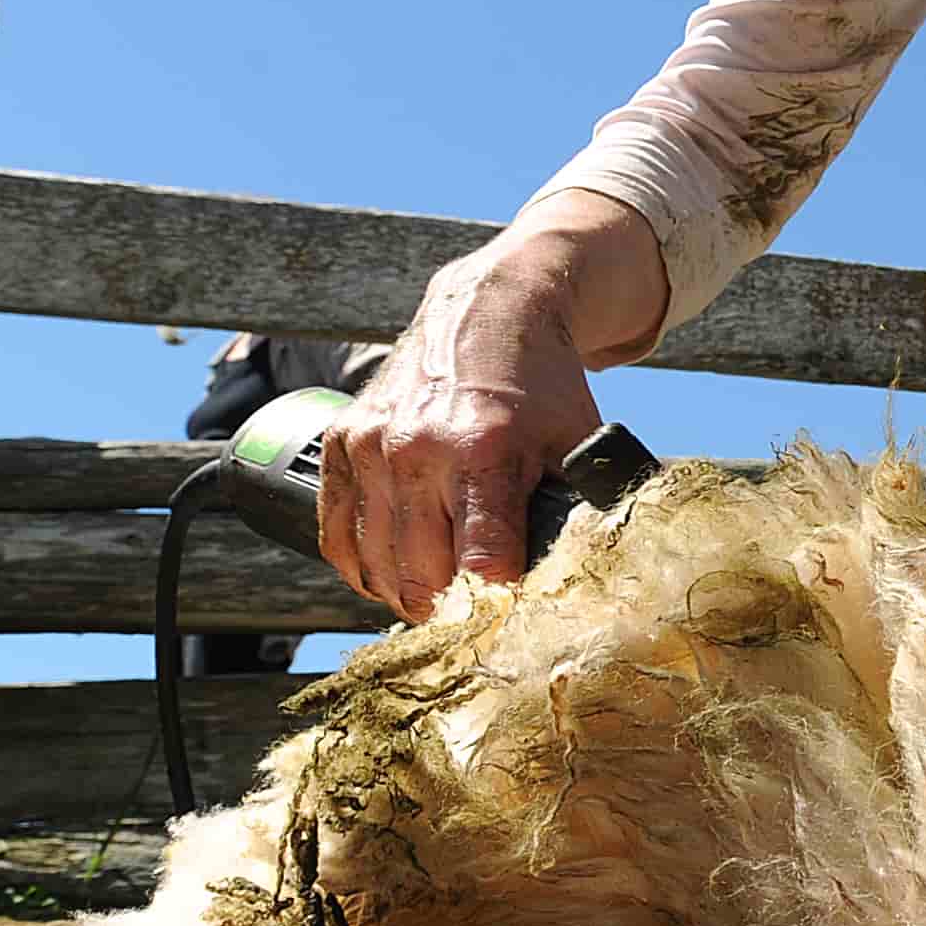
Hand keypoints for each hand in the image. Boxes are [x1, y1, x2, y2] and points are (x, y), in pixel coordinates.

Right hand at [317, 238, 605, 622]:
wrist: (486, 312)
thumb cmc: (540, 385)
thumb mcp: (577, 440)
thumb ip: (582, 506)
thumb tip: (587, 572)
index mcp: (483, 450)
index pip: (482, 564)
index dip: (497, 602)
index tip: (511, 613)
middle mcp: (417, 449)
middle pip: (421, 577)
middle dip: (451, 609)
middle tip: (473, 614)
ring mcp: (371, 446)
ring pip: (375, 567)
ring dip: (405, 596)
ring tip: (438, 598)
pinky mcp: (341, 443)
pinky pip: (337, 537)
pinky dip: (362, 569)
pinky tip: (392, 575)